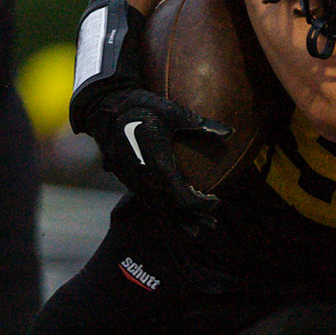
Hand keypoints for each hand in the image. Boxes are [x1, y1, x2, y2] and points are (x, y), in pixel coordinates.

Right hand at [81, 85, 231, 226]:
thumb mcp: (173, 112)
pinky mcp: (127, 179)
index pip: (183, 198)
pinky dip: (163, 211)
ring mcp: (133, 181)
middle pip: (171, 210)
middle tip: (212, 224)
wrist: (105, 108)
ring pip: (157, 209)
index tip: (217, 202)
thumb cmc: (141, 107)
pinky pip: (147, 201)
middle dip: (193, 219)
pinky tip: (172, 213)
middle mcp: (143, 178)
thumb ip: (202, 124)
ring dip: (178, 219)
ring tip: (196, 227)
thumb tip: (231, 132)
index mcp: (157, 164)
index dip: (201, 205)